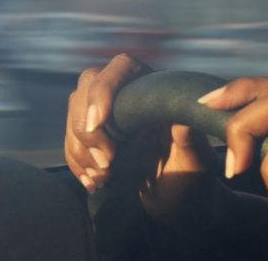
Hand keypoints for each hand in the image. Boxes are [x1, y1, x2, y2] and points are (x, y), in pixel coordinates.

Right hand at [63, 54, 226, 226]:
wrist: (178, 199)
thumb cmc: (192, 176)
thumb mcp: (196, 160)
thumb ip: (190, 140)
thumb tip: (182, 119)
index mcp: (155, 90)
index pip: (123, 67)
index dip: (104, 88)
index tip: (99, 121)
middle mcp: (128, 96)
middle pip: (86, 89)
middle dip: (87, 128)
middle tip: (106, 161)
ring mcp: (108, 117)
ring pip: (74, 117)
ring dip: (80, 150)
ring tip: (103, 178)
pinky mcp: (95, 139)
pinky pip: (71, 143)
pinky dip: (76, 164)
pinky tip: (92, 183)